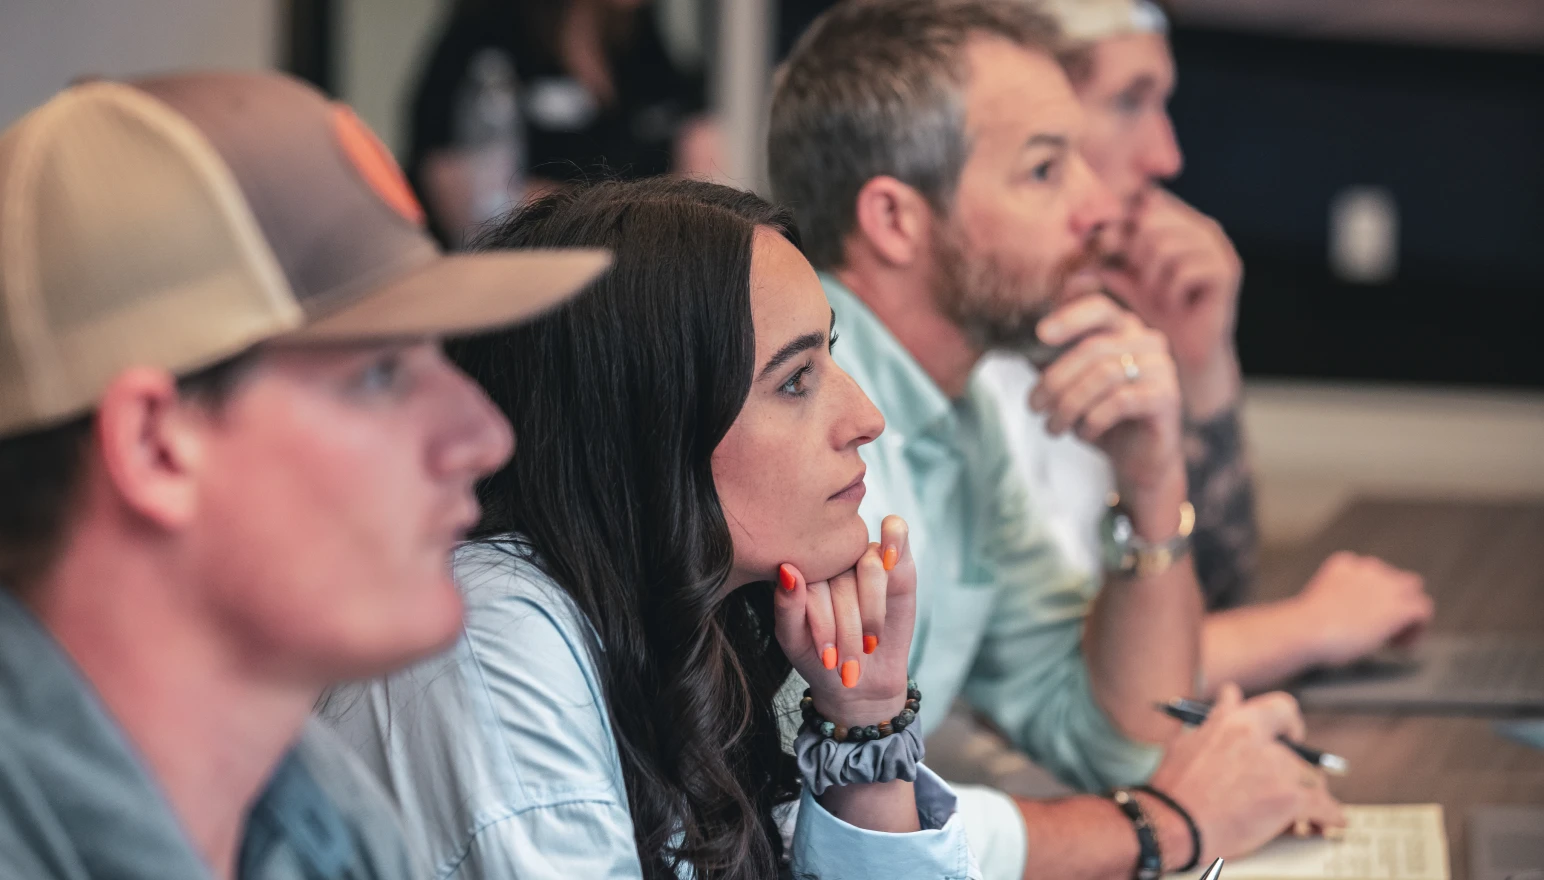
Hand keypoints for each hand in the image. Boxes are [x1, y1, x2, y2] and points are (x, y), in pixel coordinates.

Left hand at [774, 516, 915, 726]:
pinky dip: (895, 540)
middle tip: (846, 663)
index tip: (826, 657)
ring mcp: (865, 557)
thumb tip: (788, 570)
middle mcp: (834, 560)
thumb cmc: (820, 658)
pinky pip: (896, 531)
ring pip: (869, 567)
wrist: (861, 682)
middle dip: (847, 627)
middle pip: (842, 579)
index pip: (811, 582)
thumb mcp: (794, 641)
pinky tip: (890, 562)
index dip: (822, 621)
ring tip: (868, 646)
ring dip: (871, 613)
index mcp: (804, 572)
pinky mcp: (898, 562)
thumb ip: (787, 607)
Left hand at [1029, 294, 1185, 535]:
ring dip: (1069, 405)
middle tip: (1034, 407)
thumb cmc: (1102, 420)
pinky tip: (1083, 433)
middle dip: (1055, 380)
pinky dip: (1093, 419)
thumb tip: (1018, 347)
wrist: (1140, 461)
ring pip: (1104, 375)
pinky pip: (1120, 400)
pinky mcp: (1167, 397)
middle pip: (1092, 348)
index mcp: (1125, 330)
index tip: (1040, 335)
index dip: (1070, 318)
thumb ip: (1052, 364)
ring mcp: (1162, 368)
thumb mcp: (1072, 389)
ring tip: (1052, 427)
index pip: (1099, 308)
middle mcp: (1148, 342)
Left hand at [1102, 189, 1242, 418]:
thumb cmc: (1155, 309)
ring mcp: (1217, 246)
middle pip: (1149, 220)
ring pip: (1164, 245)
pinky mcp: (1226, 270)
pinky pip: (1183, 270)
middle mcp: (1201, 226)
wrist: (1186, 349)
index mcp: (1179, 220)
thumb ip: (1105, 252)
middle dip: (1132, 252)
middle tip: (1135, 279)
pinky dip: (1169, 292)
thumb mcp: (1124, 276)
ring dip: (1150, 277)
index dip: (1115, 215)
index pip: (1143, 199)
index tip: (1095, 239)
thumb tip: (1075, 230)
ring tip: (1155, 295)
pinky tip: (1172, 304)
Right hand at [1148, 684, 1344, 863]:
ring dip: (1308, 795)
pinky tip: (1331, 822)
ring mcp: (1276, 766)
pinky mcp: (1288, 797)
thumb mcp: (1189, 739)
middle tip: (1292, 784)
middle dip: (1298, 770)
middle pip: (1300, 751)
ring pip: (1312, 779)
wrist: (1173, 823)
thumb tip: (1230, 694)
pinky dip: (1329, 817)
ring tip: (1304, 812)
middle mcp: (1258, 737)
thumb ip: (1217, 717)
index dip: (1290, 725)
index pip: (1281, 708)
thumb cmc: (1175, 788)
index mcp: (1235, 720)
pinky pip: (1325, 806)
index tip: (1290, 736)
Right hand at [1291, 552, 1433, 667]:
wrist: (1308, 630)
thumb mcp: (1319, 604)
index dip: (1372, 596)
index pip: (1371, 572)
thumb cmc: (1304, 626)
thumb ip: (1338, 602)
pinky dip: (1415, 630)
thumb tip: (1348, 620)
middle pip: (1398, 579)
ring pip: (1414, 592)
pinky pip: (1422, 611)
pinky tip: (1399, 647)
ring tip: (1394, 638)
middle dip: (1394, 600)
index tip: (1362, 618)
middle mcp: (1369, 568)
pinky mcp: (1400, 607)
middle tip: (1382, 628)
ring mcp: (1387, 586)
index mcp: (1345, 564)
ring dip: (1406, 612)